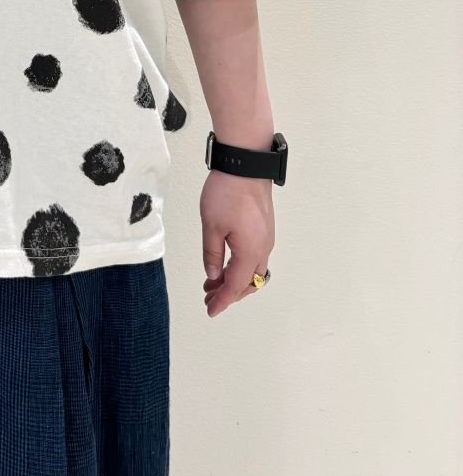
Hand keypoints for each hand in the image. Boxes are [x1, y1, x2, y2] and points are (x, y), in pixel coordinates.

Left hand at [200, 170, 274, 316]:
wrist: (246, 164)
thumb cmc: (227, 192)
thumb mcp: (211, 227)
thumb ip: (212, 254)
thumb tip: (213, 275)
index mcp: (251, 252)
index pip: (236, 285)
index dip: (222, 300)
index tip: (210, 310)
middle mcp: (264, 248)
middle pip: (248, 282)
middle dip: (228, 293)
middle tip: (208, 297)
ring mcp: (266, 238)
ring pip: (253, 270)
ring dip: (234, 279)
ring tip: (212, 281)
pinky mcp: (264, 228)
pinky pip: (255, 256)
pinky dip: (240, 266)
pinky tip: (226, 262)